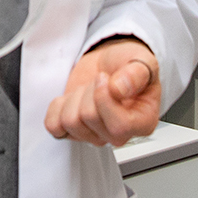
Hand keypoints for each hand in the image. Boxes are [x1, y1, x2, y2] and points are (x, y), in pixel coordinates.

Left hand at [45, 38, 161, 146]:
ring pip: (70, 122)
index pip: (119, 126)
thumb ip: (135, 73)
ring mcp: (95, 136)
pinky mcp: (73, 132)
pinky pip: (54, 126)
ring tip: (89, 89)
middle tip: (100, 81)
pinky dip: (58, 106)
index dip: (104, 98)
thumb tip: (119, 88)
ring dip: (75, 97)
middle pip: (89, 119)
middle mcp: (119, 135)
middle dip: (89, 91)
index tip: (105, 77)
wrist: (109, 64)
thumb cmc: (127, 65)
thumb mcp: (140, 61)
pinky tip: (73, 98)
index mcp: (143, 123)